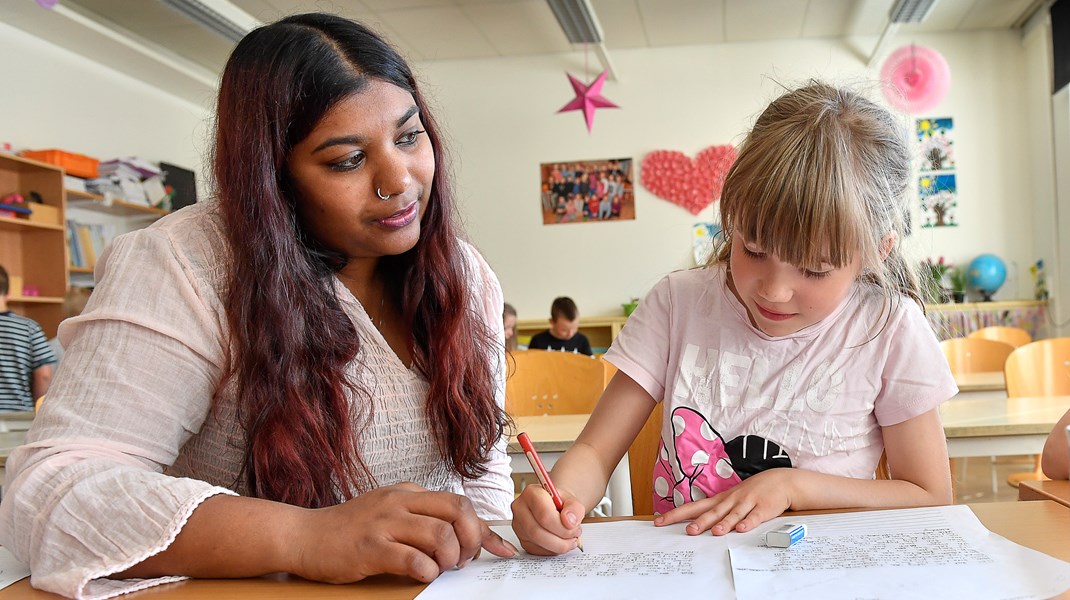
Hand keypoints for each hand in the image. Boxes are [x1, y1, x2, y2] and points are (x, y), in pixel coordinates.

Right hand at [290, 482, 516, 582]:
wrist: (304, 535)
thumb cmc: (350, 530)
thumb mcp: (390, 513)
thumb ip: (423, 519)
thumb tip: (466, 537)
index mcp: (408, 492)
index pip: (459, 503)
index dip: (485, 529)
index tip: (502, 549)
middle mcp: (400, 502)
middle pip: (457, 510)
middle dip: (474, 538)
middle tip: (465, 560)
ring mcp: (384, 523)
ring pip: (440, 534)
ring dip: (451, 556)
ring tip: (442, 568)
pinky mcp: (370, 547)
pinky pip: (413, 558)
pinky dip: (427, 571)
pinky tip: (422, 575)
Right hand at [510, 483, 584, 554]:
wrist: (556, 507)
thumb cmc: (561, 503)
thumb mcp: (573, 501)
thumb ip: (575, 509)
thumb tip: (569, 522)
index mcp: (531, 493)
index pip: (543, 514)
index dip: (562, 526)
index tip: (574, 527)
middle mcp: (520, 508)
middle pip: (537, 532)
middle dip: (561, 538)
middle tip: (574, 535)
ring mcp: (518, 525)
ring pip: (537, 543)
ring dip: (558, 546)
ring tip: (570, 539)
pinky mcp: (522, 539)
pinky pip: (536, 551)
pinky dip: (552, 550)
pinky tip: (560, 543)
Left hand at [653, 468, 793, 535]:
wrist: (780, 481)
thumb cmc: (752, 493)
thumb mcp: (730, 499)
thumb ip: (715, 512)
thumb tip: (694, 523)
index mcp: (720, 500)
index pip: (694, 507)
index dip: (676, 514)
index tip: (659, 522)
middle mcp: (730, 500)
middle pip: (712, 512)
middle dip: (700, 522)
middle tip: (688, 531)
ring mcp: (747, 503)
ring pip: (733, 514)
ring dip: (724, 523)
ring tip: (714, 532)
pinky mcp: (763, 508)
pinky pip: (755, 516)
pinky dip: (748, 522)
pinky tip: (742, 529)